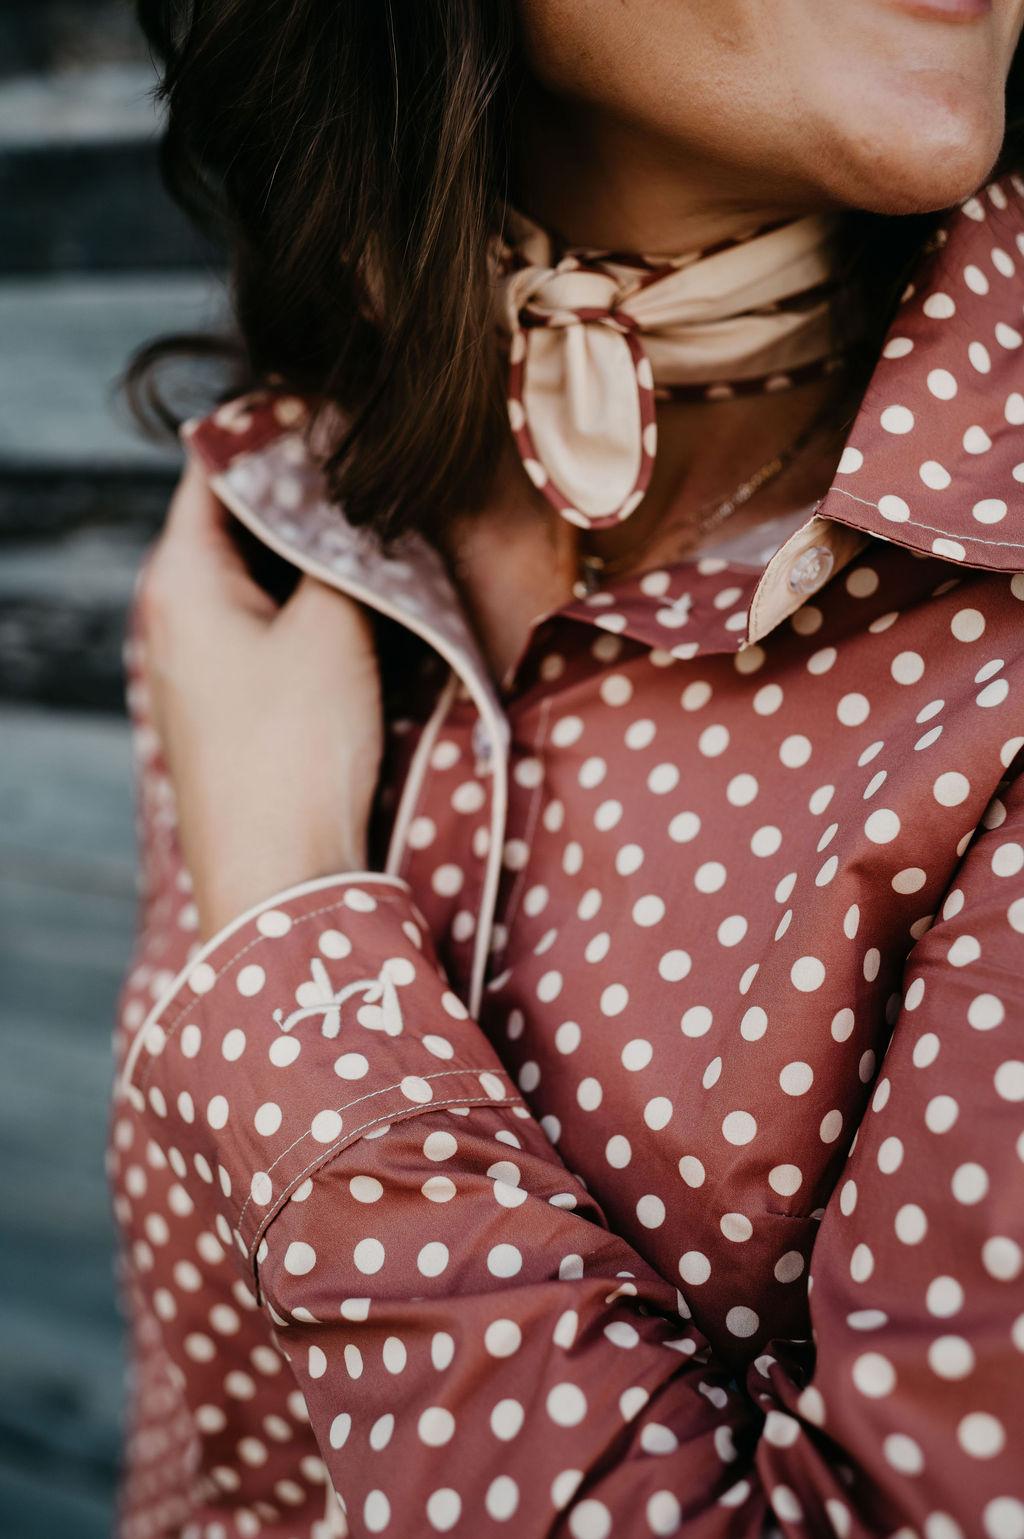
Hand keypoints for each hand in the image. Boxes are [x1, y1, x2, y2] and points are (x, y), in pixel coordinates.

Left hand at [136, 454, 382, 941]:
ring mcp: (197, 663)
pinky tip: (365, 602)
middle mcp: (173, 612)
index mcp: (181, 576)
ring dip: (313, 553)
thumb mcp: (333, 627)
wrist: (281, 878)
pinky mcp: (227, 706)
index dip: (280, 431)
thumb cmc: (296, 747)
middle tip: (379, 472)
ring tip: (382, 530)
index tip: (345, 414)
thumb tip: (352, 501)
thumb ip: (341, 551)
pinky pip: (266, 626)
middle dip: (306, 494)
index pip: (219, 465)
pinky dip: (309, 604)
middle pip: (238, 520)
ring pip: (258, 575)